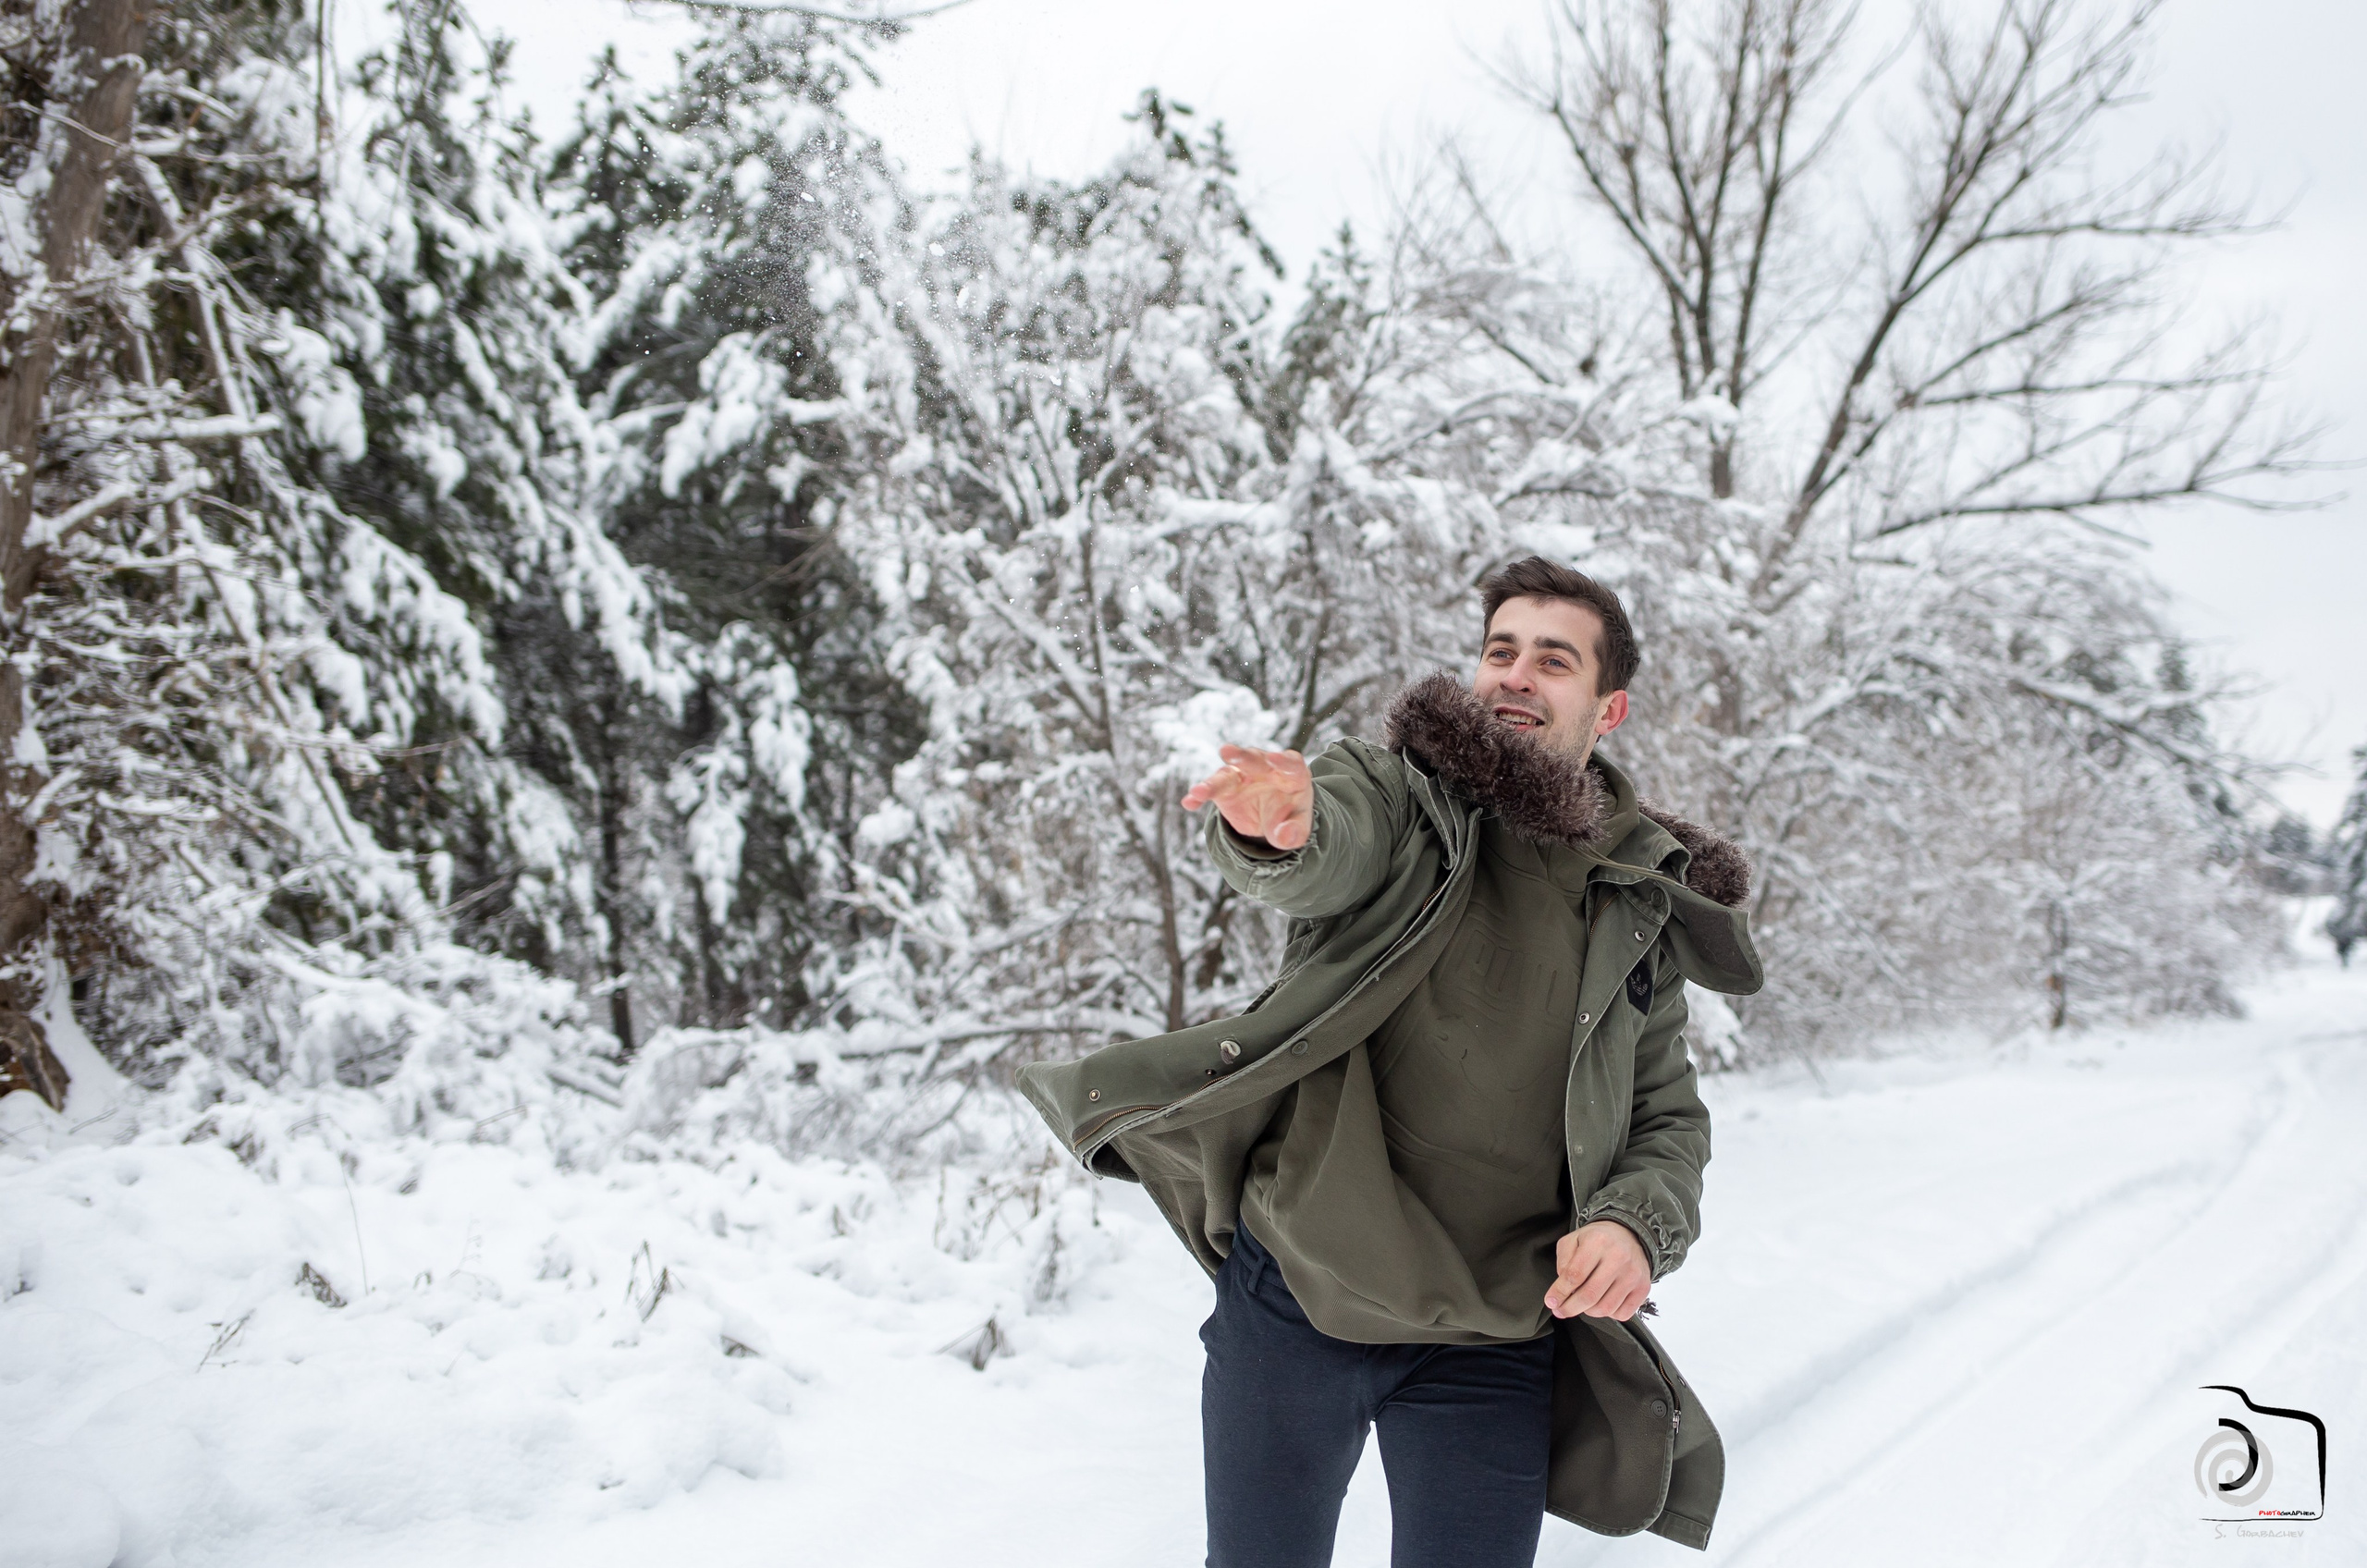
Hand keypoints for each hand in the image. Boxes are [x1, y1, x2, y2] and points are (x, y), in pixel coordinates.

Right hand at [1180, 744, 1313, 850]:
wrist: (1270, 819)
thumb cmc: (1289, 817)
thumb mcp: (1297, 828)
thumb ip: (1293, 832)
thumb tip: (1284, 837)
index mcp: (1291, 774)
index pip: (1289, 762)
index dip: (1282, 760)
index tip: (1273, 758)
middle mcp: (1265, 769)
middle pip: (1254, 759)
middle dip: (1241, 757)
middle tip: (1226, 752)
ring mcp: (1242, 776)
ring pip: (1227, 773)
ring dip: (1213, 781)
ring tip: (1200, 790)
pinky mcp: (1224, 788)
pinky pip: (1209, 790)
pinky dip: (1199, 796)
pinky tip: (1189, 802)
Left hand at [1545, 1220, 1651, 1320]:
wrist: (1629, 1234)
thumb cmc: (1598, 1239)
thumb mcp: (1574, 1239)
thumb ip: (1563, 1261)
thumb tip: (1562, 1289)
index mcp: (1597, 1241)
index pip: (1574, 1275)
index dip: (1560, 1292)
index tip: (1551, 1301)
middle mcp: (1618, 1257)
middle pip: (1590, 1295)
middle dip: (1570, 1308)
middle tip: (1561, 1311)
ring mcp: (1633, 1274)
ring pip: (1605, 1308)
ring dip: (1589, 1311)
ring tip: (1583, 1303)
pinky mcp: (1643, 1287)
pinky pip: (1622, 1313)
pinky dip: (1609, 1314)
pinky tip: (1603, 1302)